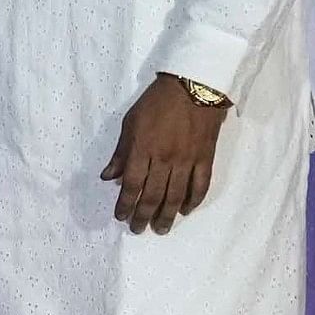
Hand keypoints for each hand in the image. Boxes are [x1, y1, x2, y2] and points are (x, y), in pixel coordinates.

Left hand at [101, 74, 224, 234]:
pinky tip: (185, 211)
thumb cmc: (157, 101)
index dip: (125, 204)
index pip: (132, 185)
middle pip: (153, 195)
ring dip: (166, 216)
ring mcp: (187, 160)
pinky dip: (193, 201)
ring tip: (160, 229)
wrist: (193, 85)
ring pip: (176, 196)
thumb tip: (109, 176)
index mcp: (143, 148)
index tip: (120, 216)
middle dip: (143, 215)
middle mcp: (164, 159)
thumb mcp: (131, 121)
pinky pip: (200, 186)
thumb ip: (121, 152)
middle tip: (138, 229)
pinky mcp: (205, 158)